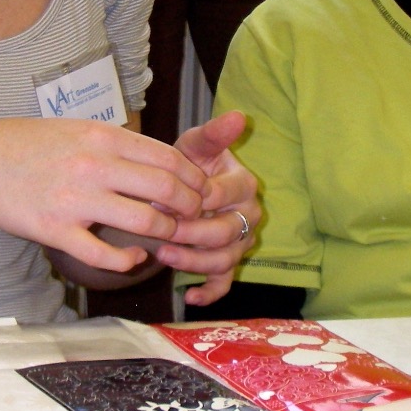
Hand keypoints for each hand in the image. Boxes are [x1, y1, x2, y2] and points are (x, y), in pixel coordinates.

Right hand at [0, 118, 209, 273]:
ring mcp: (75, 200)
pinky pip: (103, 255)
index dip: (193, 178)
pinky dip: (128, 260)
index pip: (168, 157)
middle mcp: (94, 166)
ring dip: (166, 232)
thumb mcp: (77, 128)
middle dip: (189, 206)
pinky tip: (135, 257)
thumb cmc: (28, 145)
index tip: (200, 189)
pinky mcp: (56, 231)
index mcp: (102, 137)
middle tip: (194, 215)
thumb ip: (116, 143)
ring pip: (144, 222)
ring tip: (168, 235)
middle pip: (165, 189)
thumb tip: (159, 158)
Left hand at [159, 110, 260, 306]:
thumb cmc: (188, 164)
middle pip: (226, 232)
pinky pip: (224, 284)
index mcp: (244, 185)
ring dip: (193, 262)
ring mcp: (240, 242)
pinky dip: (208, 293)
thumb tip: (239, 115)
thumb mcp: (195, 146)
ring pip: (224, 260)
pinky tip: (187, 296)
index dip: (197, 199)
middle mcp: (248, 215)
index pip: (225, 196)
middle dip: (192, 233)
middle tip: (161, 231)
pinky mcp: (229, 264)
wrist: (179, 187)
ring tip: (162, 255)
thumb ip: (213, 134)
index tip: (166, 197)